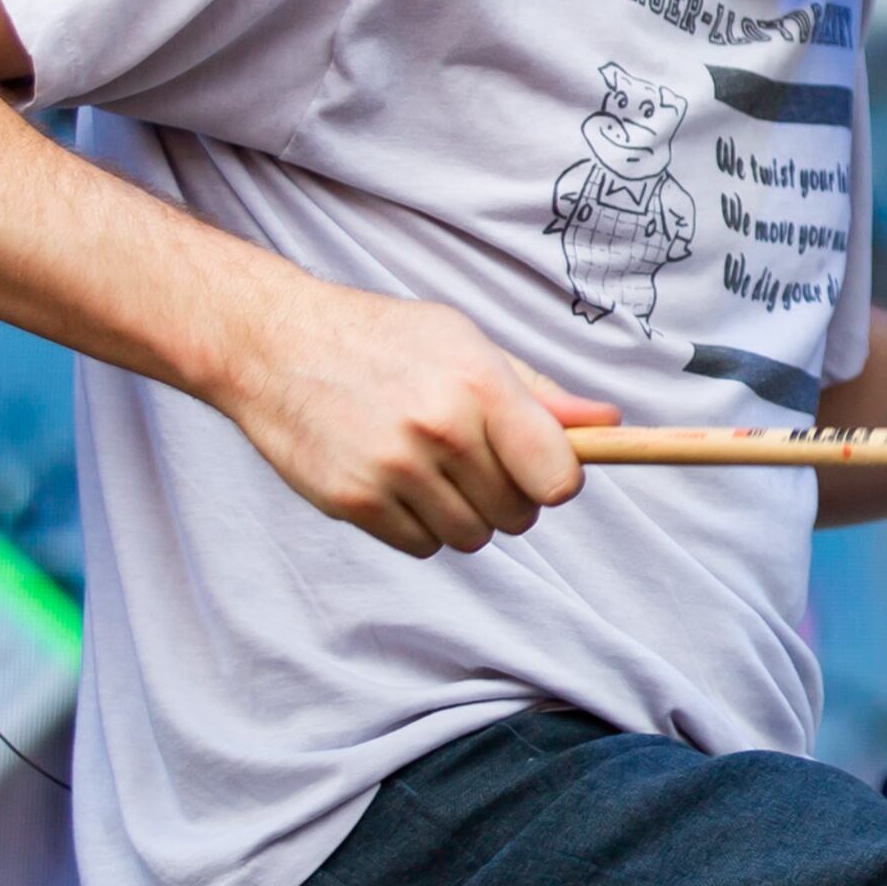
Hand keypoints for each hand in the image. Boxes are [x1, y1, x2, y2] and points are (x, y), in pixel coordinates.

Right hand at [211, 280, 621, 556]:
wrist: (276, 345)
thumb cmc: (384, 339)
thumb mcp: (466, 343)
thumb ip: (538, 394)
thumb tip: (609, 422)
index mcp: (479, 385)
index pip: (557, 477)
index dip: (558, 481)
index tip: (544, 470)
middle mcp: (440, 430)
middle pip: (517, 514)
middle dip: (510, 497)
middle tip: (477, 461)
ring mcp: (393, 469)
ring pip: (471, 537)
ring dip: (465, 516)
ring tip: (435, 470)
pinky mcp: (352, 501)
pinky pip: (421, 546)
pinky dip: (420, 527)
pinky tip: (400, 484)